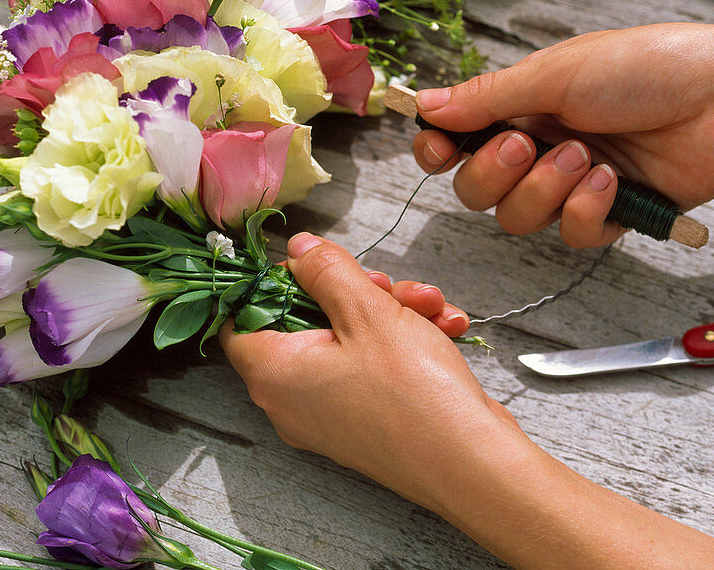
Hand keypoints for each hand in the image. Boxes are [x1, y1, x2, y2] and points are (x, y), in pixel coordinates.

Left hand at [220, 234, 520, 510]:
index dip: (273, 281)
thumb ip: (326, 272)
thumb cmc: (414, 395)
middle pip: (304, 320)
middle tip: (387, 285)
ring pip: (348, 337)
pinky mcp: (366, 420)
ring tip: (430, 307)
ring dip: (391, 311)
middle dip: (355, 291)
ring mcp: (331, 413)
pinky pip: (372, 365)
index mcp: (274, 373)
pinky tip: (445, 327)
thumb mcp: (367, 311)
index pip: (240, 316)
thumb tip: (299, 249)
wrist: (473, 464)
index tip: (313, 264)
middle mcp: (293, 399)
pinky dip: (405, 341)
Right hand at [414, 22, 713, 247]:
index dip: (438, 151)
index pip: (456, 141)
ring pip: (518, 220)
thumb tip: (425, 104)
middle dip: (493, 173)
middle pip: (476, 191)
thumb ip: (487, 97)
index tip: (436, 149)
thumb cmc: (646, 67)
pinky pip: (570, 235)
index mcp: (522, 106)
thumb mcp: (556, 73)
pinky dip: (585, 210)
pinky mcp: (609, 215)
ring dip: (545, 190)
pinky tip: (612, 182)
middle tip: (527, 145)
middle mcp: (540, 147)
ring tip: (587, 157)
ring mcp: (572, 185)